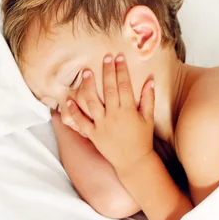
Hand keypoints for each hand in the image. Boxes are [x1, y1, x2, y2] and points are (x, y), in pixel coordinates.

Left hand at [65, 54, 154, 172]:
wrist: (134, 162)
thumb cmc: (142, 139)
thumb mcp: (148, 119)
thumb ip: (148, 98)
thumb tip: (150, 79)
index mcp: (128, 110)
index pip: (124, 85)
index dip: (121, 70)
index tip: (119, 57)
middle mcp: (114, 116)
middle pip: (109, 89)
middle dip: (107, 72)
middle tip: (105, 57)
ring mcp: (102, 125)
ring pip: (92, 102)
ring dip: (88, 86)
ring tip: (86, 73)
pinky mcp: (93, 134)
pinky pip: (81, 122)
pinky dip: (74, 111)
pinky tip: (68, 100)